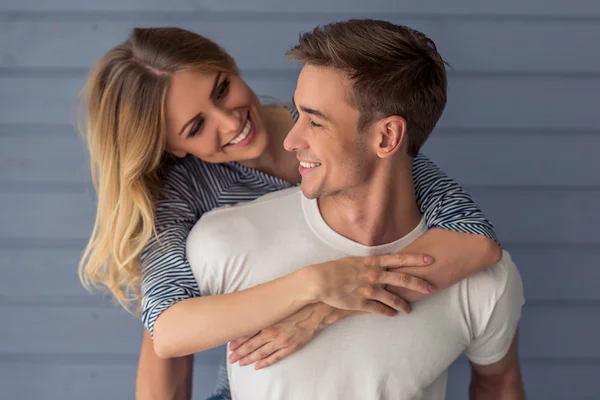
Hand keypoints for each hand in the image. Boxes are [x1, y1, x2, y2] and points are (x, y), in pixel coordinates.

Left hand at [228, 303, 357, 369]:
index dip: (238, 341)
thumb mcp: (278, 305)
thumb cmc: (297, 304)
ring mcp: (282, 342)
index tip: (230, 346)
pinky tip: (258, 366)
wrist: (316, 310)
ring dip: (250, 359)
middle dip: (240, 353)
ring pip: (262, 353)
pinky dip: (266, 362)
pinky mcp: (291, 347)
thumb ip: (265, 310)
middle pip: (252, 346)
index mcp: (268, 322)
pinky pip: (276, 357)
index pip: (248, 333)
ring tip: (240, 363)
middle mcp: (273, 333)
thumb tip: (252, 311)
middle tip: (231, 358)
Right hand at [309, 253, 434, 315]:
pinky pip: (380, 309)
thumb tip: (378, 263)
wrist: (321, 280)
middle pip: (403, 279)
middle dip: (420, 284)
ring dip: (404, 305)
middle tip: (432, 288)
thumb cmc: (336, 268)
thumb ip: (369, 262)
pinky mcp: (362, 303)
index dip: (415, 259)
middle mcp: (375, 275)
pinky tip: (392, 315)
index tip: (430, 260)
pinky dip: (388, 313)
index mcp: (373, 262)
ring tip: (409, 310)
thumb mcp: (355, 260)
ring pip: (393, 299)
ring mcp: (370, 290)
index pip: (399, 259)